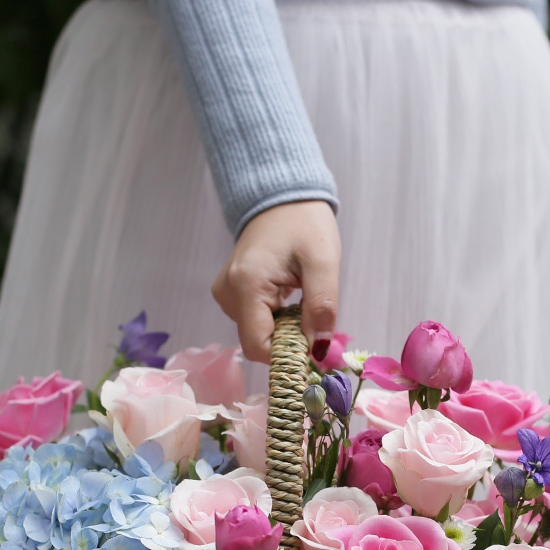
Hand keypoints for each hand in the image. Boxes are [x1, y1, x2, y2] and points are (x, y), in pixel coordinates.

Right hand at [212, 200, 340, 363]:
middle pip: (258, 342)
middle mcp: (227, 293)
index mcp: (246, 285)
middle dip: (289, 339)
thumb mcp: (323, 262)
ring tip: (298, 296)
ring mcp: (225, 293)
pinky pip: (255, 321)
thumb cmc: (304, 223)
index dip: (287, 354)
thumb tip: (318, 349)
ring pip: (258, 334)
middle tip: (311, 313)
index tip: (313, 343)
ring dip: (284, 328)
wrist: (281, 195)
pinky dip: (276, 319)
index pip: (258, 347)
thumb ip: (323, 307)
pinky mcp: (229, 293)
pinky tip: (286, 295)